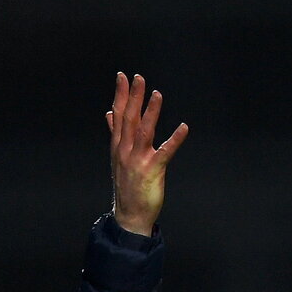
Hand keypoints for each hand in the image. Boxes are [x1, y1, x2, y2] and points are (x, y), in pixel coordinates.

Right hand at [106, 72, 188, 234]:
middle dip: (133, 97)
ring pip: (143, 131)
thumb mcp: (117, 158)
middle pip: (129, 119)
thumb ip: (115, 133)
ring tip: (157, 94)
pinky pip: (165, 152)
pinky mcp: (152, 170)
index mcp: (118, 146)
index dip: (121, 95)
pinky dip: (175, 139)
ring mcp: (138, 160)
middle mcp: (126, 150)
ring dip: (150, 112)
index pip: (118, 115)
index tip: (122, 76)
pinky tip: (183, 127)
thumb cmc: (126, 186)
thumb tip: (108, 113)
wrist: (129, 215)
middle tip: (138, 78)